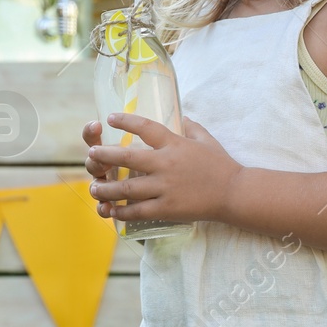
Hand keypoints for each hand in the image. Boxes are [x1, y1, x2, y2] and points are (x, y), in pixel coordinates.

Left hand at [86, 112, 243, 225]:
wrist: (235, 194)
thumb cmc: (221, 165)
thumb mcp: (206, 140)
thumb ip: (191, 126)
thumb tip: (182, 115)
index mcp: (174, 144)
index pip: (146, 127)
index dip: (126, 121)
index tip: (111, 118)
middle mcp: (166, 165)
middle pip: (128, 158)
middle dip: (105, 156)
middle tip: (91, 155)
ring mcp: (166, 188)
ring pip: (128, 188)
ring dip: (107, 188)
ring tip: (94, 187)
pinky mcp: (168, 209)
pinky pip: (139, 211)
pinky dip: (123, 211)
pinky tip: (112, 211)